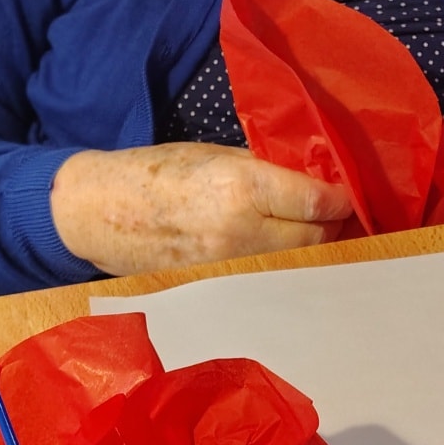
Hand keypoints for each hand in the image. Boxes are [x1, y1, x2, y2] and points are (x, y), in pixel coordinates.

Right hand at [50, 142, 353, 274]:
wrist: (97, 211)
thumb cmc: (155, 172)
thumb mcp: (214, 155)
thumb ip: (264, 170)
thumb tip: (311, 182)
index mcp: (241, 187)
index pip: (316, 202)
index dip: (340, 199)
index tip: (346, 195)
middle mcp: (241, 232)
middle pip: (315, 239)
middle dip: (331, 227)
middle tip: (335, 216)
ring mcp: (230, 268)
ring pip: (295, 264)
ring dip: (311, 250)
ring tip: (313, 234)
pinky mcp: (218, 289)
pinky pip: (268, 280)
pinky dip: (282, 268)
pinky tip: (283, 256)